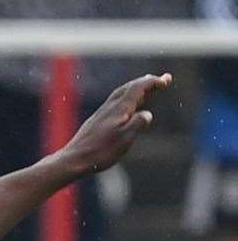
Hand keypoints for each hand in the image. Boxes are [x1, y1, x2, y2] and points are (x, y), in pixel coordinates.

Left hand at [58, 72, 172, 177]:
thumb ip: (138, 123)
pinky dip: (124, 101)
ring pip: (119, 96)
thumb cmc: (100, 151)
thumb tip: (147, 114)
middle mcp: (109, 108)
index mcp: (119, 109)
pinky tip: (125, 110)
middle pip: (128, 88)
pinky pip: (113, 105)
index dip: (153, 82)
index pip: (137, 88)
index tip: (167, 79)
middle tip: (160, 80)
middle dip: (145, 83)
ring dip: (134, 90)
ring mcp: (100, 115)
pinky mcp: (95, 123)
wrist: (73, 160)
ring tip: (146, 91)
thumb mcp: (125, 138)